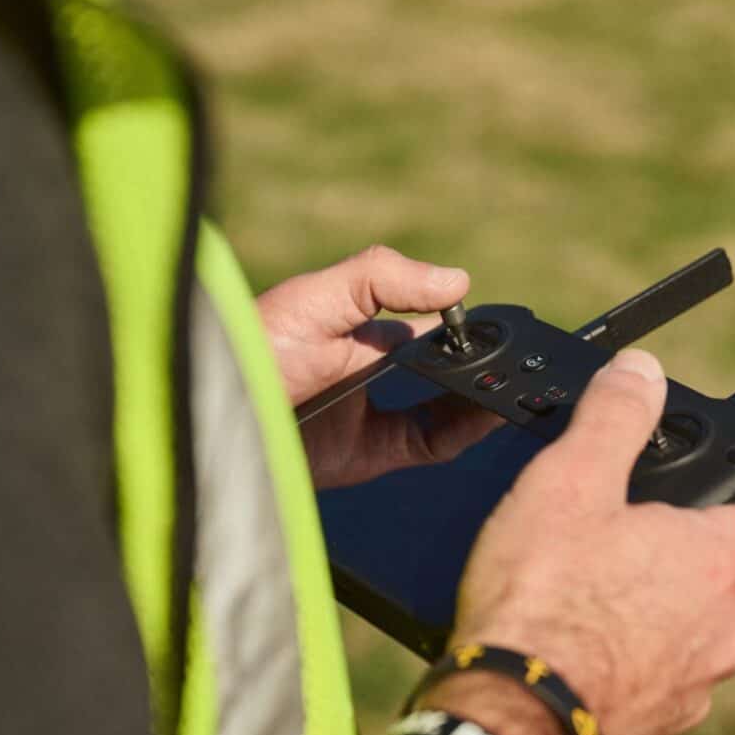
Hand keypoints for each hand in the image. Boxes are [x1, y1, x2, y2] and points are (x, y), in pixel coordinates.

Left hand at [257, 245, 498, 488]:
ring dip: (481, 397)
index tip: (497, 324)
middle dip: (480, 365)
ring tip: (513, 385)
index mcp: (357, 332)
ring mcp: (372, 417)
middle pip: (442, 369)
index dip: (462, 326)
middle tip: (518, 359)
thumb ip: (383, 278)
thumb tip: (457, 282)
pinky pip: (432, 445)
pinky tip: (486, 411)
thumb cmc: (254, 348)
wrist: (216, 420)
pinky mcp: (371, 456)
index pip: (425, 326)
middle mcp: (369, 374)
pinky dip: (465, 430)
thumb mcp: (316, 298)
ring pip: (445, 409)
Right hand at [450, 349, 734, 734]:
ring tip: (611, 594)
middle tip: (658, 534)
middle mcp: (727, 627)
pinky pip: (668, 683)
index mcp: (722, 561)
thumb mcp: (569, 483)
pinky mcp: (658, 729)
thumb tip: (642, 372)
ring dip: (678, 611)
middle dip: (717, 553)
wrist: (510, 721)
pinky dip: (643, 662)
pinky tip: (588, 649)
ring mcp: (698, 685)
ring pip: (711, 634)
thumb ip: (613, 419)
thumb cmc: (544, 603)